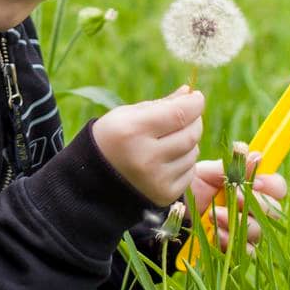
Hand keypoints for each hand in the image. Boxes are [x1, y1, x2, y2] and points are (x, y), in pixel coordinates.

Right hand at [92, 84, 203, 205]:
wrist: (94, 179)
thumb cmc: (113, 138)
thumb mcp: (128, 115)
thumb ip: (162, 104)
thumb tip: (190, 94)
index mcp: (132, 131)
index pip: (179, 114)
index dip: (194, 103)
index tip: (196, 97)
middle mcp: (145, 157)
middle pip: (190, 134)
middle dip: (195, 121)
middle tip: (189, 116)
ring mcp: (156, 179)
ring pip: (193, 153)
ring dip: (189, 143)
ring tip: (170, 140)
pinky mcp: (164, 195)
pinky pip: (190, 172)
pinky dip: (185, 162)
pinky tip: (168, 159)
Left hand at [187, 149, 286, 254]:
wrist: (171, 210)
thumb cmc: (193, 187)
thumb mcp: (208, 172)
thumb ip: (232, 167)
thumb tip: (256, 156)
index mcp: (252, 189)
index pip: (278, 188)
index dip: (271, 186)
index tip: (256, 183)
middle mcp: (253, 210)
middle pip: (273, 211)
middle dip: (255, 203)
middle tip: (235, 196)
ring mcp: (246, 231)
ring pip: (258, 230)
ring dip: (238, 221)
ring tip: (216, 215)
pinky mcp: (235, 248)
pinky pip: (246, 251)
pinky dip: (231, 241)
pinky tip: (216, 232)